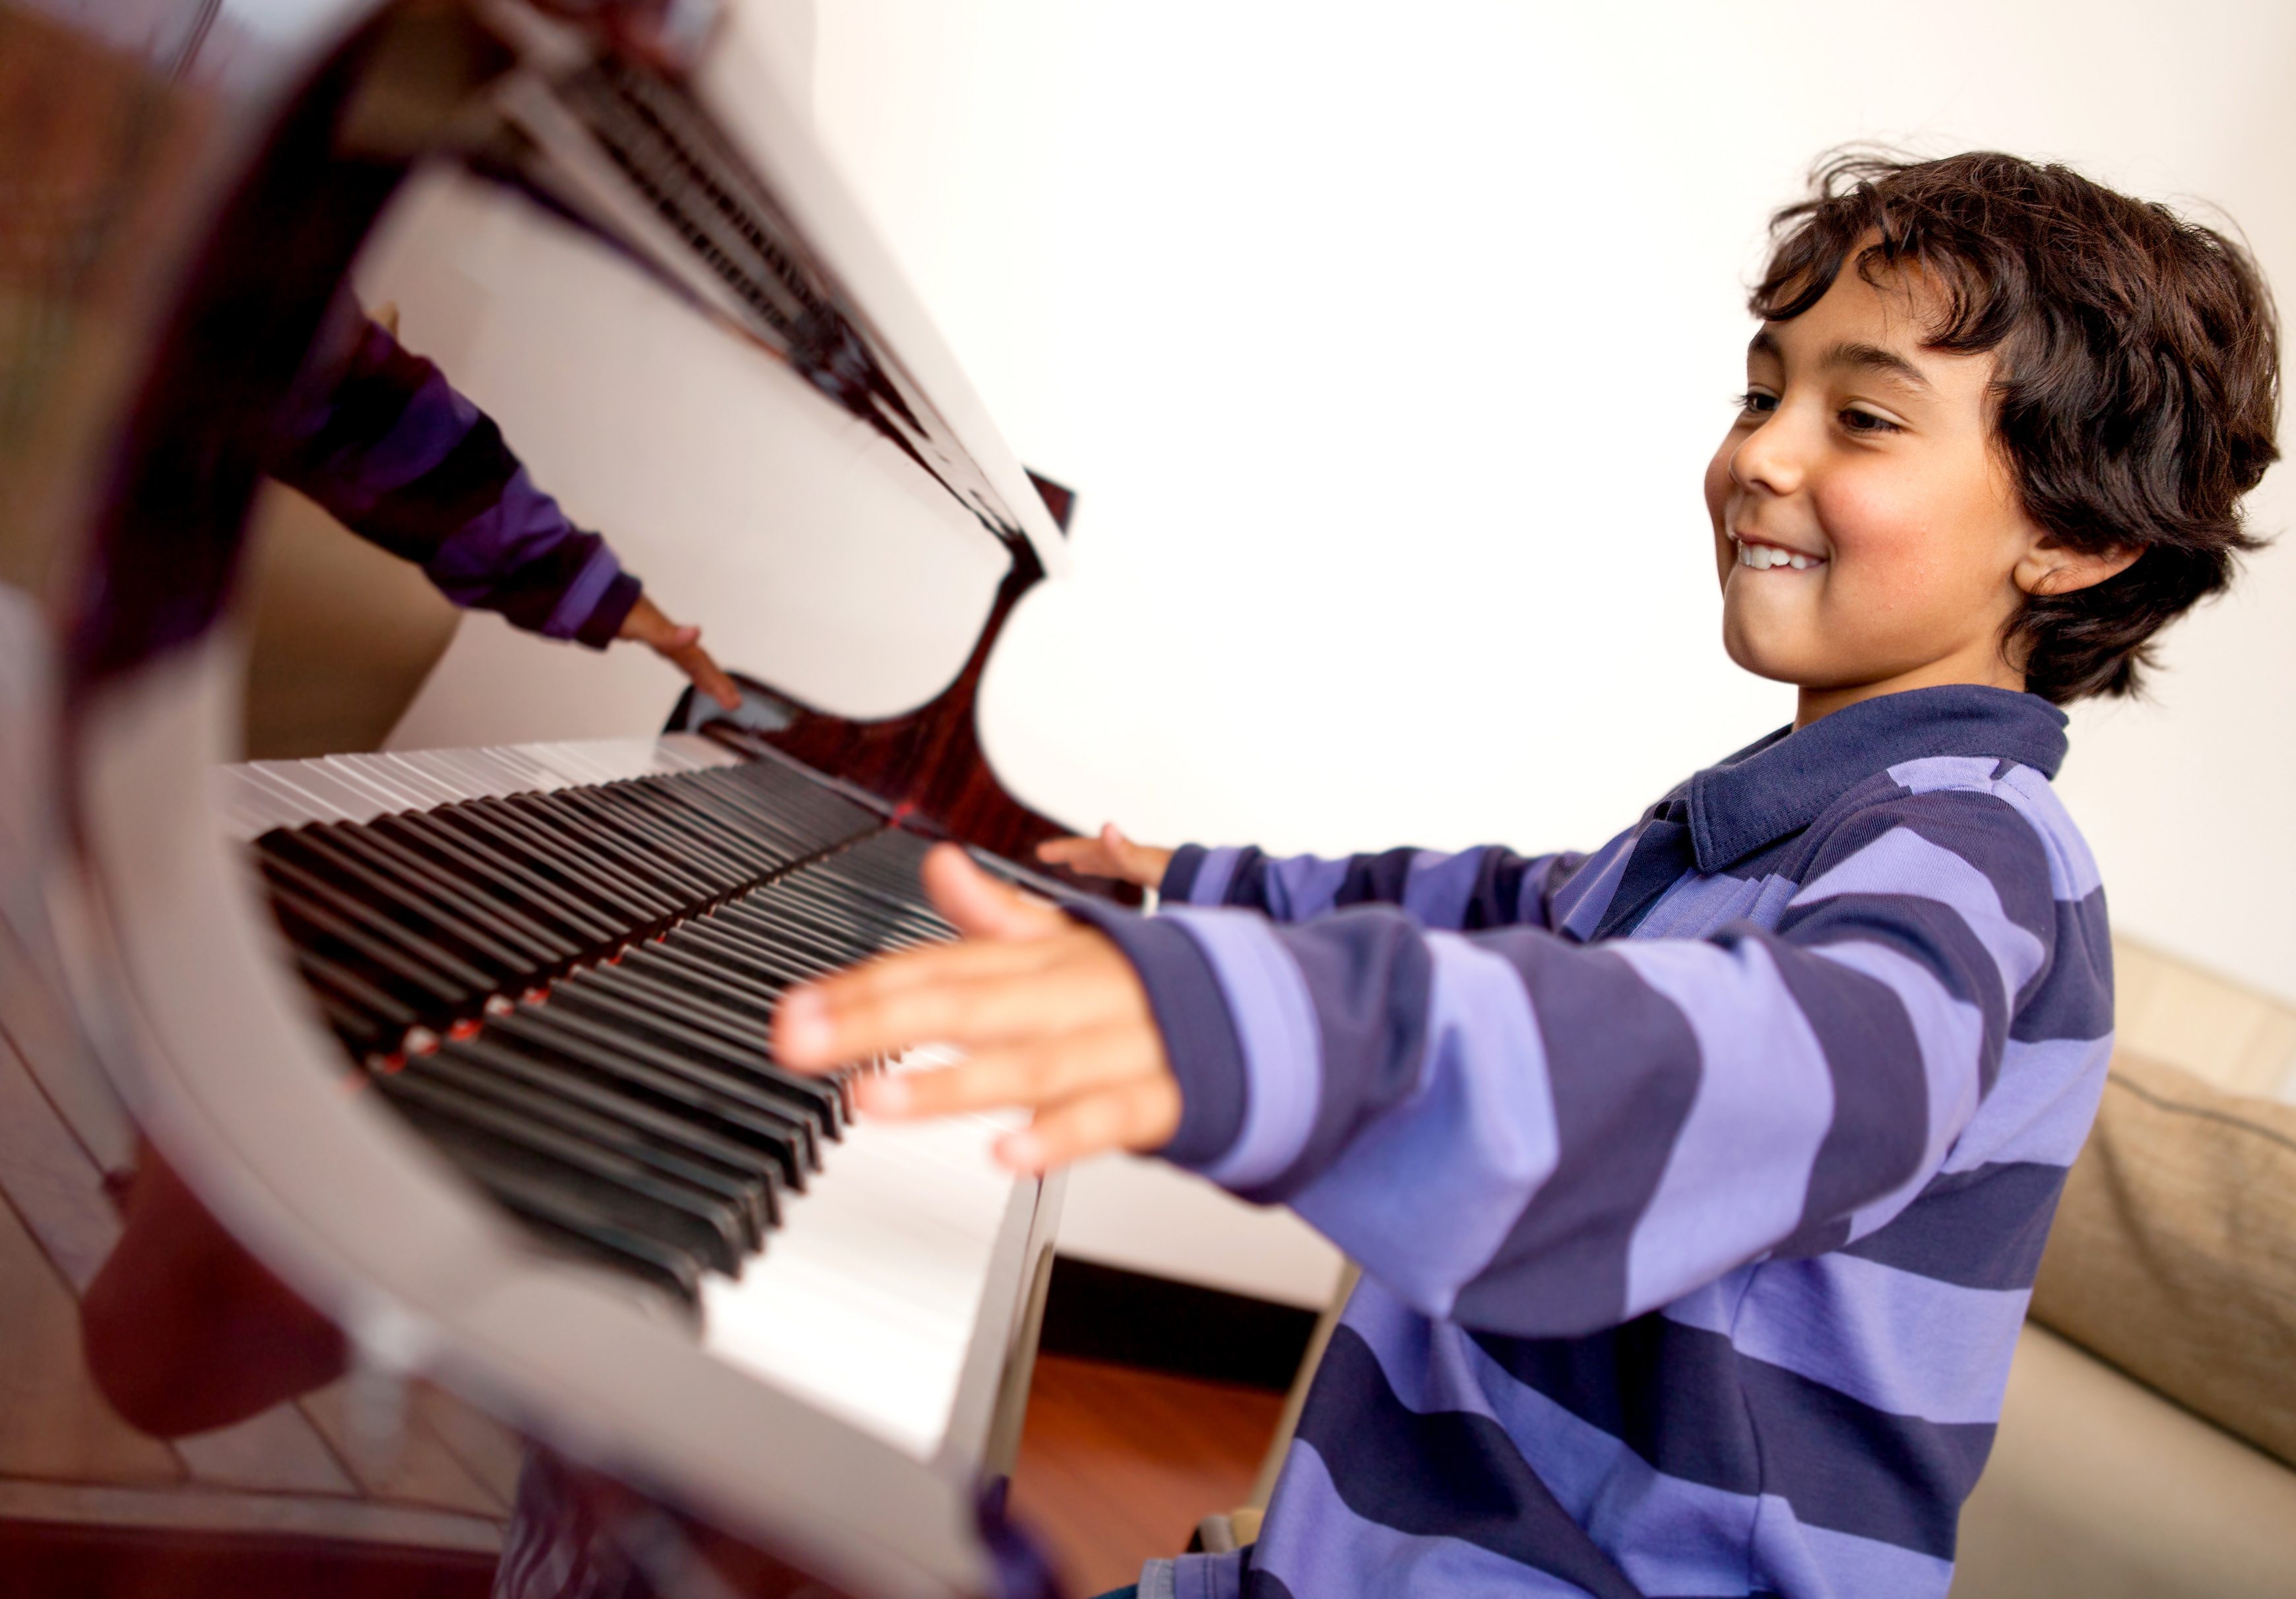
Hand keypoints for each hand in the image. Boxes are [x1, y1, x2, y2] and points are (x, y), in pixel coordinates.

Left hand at [618, 594, 739, 710]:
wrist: (606, 596)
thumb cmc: (624, 611)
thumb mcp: (645, 625)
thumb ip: (668, 632)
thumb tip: (696, 632)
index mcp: (674, 641)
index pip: (701, 664)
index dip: (716, 681)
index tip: (732, 698)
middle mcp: (675, 641)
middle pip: (702, 664)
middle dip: (719, 683)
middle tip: (735, 702)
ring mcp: (668, 642)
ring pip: (695, 663)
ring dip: (710, 678)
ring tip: (724, 693)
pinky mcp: (660, 643)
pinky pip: (684, 661)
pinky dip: (694, 671)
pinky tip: (697, 678)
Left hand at [772, 846, 1181, 1173]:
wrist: (1272, 1011)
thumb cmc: (1154, 981)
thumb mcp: (1076, 938)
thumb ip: (998, 915)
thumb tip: (939, 866)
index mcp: (1048, 956)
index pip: (942, 966)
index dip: (865, 987)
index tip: (796, 1009)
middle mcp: (1075, 994)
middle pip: (967, 1003)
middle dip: (879, 1022)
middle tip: (802, 1040)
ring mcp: (1118, 1045)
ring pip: (1028, 1064)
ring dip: (950, 1085)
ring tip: (875, 1099)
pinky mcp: (1160, 1099)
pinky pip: (1107, 1118)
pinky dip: (1059, 1137)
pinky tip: (1007, 1154)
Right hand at [1036, 823, 1173, 889]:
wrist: (1194, 874)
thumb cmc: (1166, 870)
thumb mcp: (1139, 860)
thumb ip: (1121, 848)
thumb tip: (1106, 827)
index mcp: (1116, 852)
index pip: (1084, 848)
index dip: (1063, 850)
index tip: (1042, 851)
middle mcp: (1121, 853)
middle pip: (1089, 851)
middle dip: (1067, 852)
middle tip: (1043, 853)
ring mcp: (1130, 861)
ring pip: (1100, 858)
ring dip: (1084, 859)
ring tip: (1071, 862)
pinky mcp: (1138, 870)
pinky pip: (1112, 867)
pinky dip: (1101, 867)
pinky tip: (1098, 871)